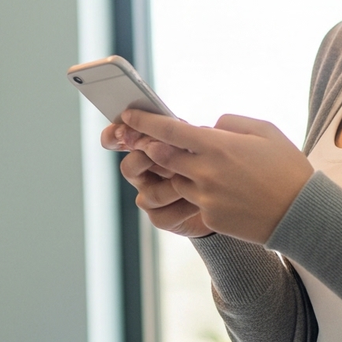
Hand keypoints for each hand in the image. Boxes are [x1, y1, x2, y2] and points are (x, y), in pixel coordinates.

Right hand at [103, 118, 207, 236]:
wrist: (227, 199)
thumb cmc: (212, 164)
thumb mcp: (200, 141)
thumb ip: (183, 132)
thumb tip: (179, 124)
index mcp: (147, 148)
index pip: (119, 139)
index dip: (114, 135)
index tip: (121, 128)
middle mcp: (144, 173)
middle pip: (129, 167)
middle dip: (145, 160)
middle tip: (162, 152)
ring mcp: (149, 196)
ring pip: (149, 193)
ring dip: (174, 187)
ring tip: (195, 180)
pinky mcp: (160, 218)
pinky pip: (163, 214)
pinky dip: (182, 208)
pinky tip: (199, 203)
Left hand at [112, 109, 312, 244]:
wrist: (303, 214)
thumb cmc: (287, 167)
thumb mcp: (264, 131)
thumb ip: (229, 123)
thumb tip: (206, 128)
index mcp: (217, 146)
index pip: (168, 130)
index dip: (144, 121)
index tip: (128, 114)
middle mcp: (205, 173)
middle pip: (161, 157)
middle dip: (153, 147)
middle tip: (152, 141)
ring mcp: (205, 199)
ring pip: (177, 181)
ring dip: (182, 172)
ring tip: (210, 170)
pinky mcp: (209, 219)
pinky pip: (194, 202)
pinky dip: (202, 193)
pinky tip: (228, 192)